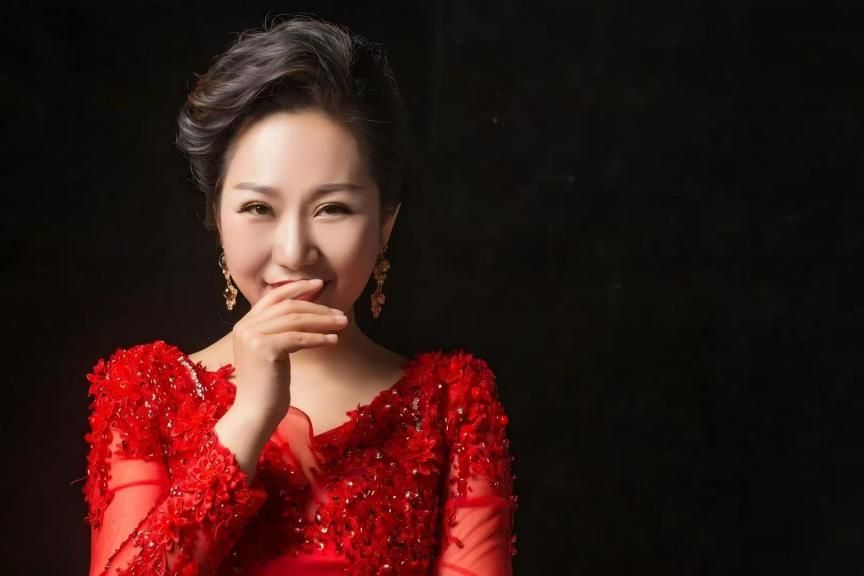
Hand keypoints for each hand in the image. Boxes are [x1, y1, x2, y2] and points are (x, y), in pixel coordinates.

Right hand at [229, 279, 347, 425]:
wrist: (254, 412)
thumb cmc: (268, 386)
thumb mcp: (273, 351)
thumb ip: (281, 331)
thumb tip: (310, 315)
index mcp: (245, 324)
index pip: (273, 297)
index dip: (297, 288)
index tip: (318, 284)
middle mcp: (245, 326)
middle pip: (288, 307)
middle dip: (317, 307)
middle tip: (340, 313)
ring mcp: (252, 336)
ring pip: (295, 320)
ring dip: (323, 321)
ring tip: (342, 324)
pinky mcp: (263, 348)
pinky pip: (298, 337)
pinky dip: (319, 338)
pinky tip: (334, 341)